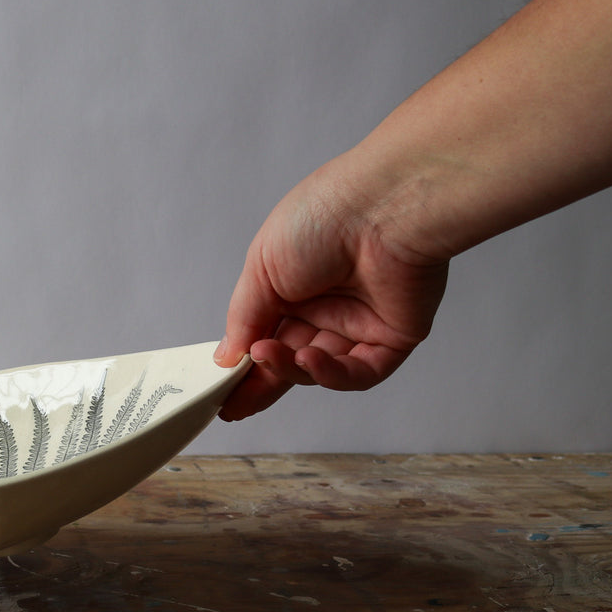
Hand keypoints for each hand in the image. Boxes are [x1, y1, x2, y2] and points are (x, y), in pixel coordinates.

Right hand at [213, 159, 447, 420]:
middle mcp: (327, 304)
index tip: (219, 390)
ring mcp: (361, 323)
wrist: (382, 207)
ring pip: (320, 370)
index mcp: (293, 284)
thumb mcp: (261, 267)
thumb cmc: (323, 216)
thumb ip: (243, 318)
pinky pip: (359, 372)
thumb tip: (226, 357)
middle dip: (262, 382)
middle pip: (291, 360)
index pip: (264, 335)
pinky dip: (331, 375)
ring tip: (268, 356)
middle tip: (234, 403)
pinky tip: (309, 361)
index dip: (244, 364)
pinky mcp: (392, 337)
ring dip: (291, 370)